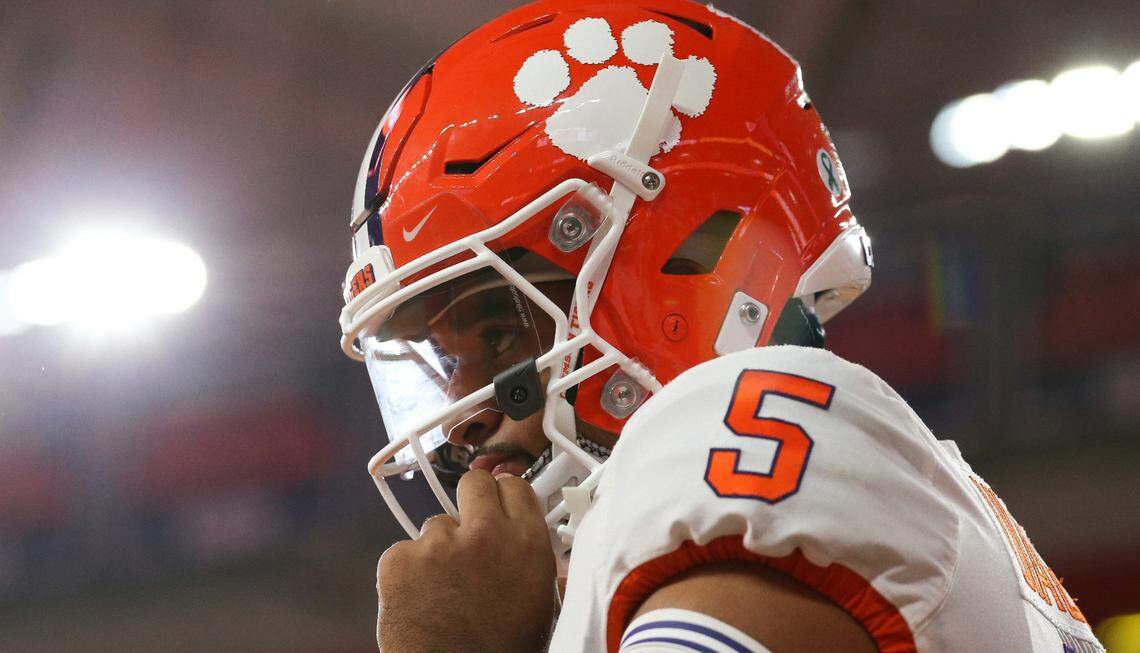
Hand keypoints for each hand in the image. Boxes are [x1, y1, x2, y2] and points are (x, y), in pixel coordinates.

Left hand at [377, 470, 556, 651]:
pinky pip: (404, 550)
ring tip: (445, 586)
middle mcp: (485, 534)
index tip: (498, 503)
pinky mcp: (400, 559)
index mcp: (526, 543)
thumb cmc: (501, 651)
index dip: (505, 496)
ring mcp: (438, 543)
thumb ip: (541, 568)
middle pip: (474, 483)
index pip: (515, 487)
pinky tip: (421, 597)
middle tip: (468, 526)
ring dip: (439, 547)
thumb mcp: (543, 608)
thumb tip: (558, 562)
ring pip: (436, 523)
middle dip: (471, 500)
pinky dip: (409, 570)